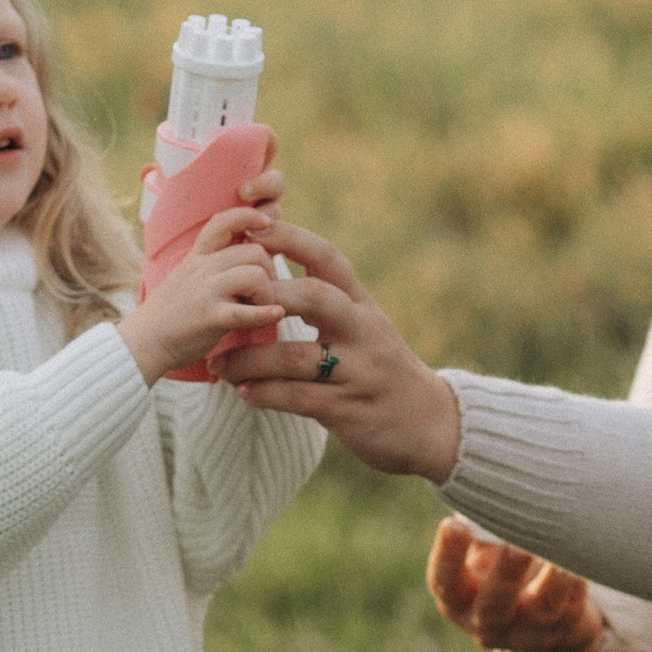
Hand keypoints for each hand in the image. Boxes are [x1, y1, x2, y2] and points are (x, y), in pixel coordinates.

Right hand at [120, 210, 282, 384]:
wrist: (142, 343)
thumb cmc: (169, 315)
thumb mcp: (186, 278)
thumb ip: (212, 266)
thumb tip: (246, 256)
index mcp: (197, 257)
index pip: (224, 221)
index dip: (249, 216)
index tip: (267, 224)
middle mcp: (202, 268)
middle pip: (255, 252)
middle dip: (268, 271)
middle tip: (262, 293)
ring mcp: (206, 292)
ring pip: (256, 275)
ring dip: (267, 294)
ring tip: (258, 309)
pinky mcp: (210, 318)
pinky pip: (247, 311)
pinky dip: (266, 314)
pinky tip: (275, 315)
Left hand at [217, 221, 462, 476]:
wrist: (431, 424)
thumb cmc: (383, 371)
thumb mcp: (366, 330)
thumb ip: (328, 306)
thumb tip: (270, 282)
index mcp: (363, 306)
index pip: (328, 259)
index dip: (291, 238)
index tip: (252, 228)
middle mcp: (364, 332)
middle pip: (315, 298)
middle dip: (268, 296)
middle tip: (229, 301)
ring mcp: (358, 371)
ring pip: (296, 357)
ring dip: (251, 360)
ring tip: (220, 365)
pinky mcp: (348, 409)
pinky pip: (298, 397)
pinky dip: (266, 394)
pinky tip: (245, 393)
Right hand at [426, 518, 604, 651]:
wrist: (540, 613)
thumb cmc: (503, 565)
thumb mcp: (484, 549)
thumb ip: (482, 522)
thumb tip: (481, 473)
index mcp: (458, 597)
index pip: (444, 581)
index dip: (448, 555)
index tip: (454, 524)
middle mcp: (486, 621)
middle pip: (492, 605)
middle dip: (505, 575)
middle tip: (515, 547)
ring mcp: (525, 633)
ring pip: (542, 610)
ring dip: (553, 581)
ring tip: (561, 555)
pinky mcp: (560, 633)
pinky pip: (572, 609)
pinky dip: (578, 584)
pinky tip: (582, 561)